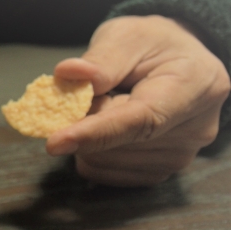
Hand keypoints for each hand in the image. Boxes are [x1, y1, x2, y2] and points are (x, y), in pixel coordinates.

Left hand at [49, 15, 230, 185]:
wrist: (177, 66)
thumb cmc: (152, 46)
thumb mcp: (128, 36)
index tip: (55, 142)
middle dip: (86, 121)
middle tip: (96, 92)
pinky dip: (90, 151)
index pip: (140, 121)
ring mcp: (177, 158)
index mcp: (194, 87)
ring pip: (102, 162)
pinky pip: (100, 172)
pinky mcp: (156, 174)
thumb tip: (68, 75)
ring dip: (88, 136)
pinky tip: (109, 127)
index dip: (96, 133)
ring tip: (111, 106)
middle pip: (114, 145)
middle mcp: (193, 131)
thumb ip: (102, 58)